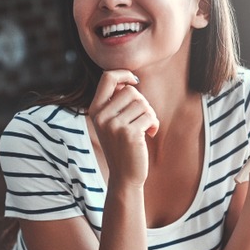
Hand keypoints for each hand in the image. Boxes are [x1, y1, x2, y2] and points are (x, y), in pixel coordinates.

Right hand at [88, 70, 159, 186]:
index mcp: (95, 110)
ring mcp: (114, 125)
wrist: (125, 176)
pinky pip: (149, 116)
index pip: (107, 77)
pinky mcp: (129, 134)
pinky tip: (150, 134)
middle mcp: (101, 116)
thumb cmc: (123, 146)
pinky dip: (154, 124)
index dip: (124, 73)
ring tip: (146, 128)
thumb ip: (117, 103)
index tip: (135, 81)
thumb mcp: (113, 122)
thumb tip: (130, 81)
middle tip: (143, 118)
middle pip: (130, 91)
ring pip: (142, 103)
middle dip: (142, 102)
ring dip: (149, 115)